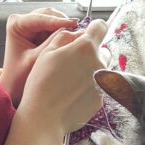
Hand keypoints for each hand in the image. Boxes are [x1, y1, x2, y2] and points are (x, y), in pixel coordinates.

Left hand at [0, 8, 78, 105]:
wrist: (14, 87)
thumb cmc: (18, 76)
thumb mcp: (36, 59)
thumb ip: (52, 44)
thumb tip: (70, 32)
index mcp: (16, 24)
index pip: (41, 18)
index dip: (59, 21)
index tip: (74, 24)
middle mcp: (23, 21)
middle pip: (48, 15)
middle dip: (63, 23)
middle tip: (78, 32)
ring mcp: (32, 26)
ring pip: (54, 20)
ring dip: (65, 28)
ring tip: (76, 37)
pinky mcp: (40, 33)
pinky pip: (56, 29)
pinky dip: (64, 34)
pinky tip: (72, 40)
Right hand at [18, 19, 108, 134]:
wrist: (44, 118)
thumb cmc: (42, 84)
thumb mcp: (47, 52)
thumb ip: (65, 37)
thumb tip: (77, 33)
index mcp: (86, 47)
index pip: (101, 27)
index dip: (93, 29)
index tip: (88, 33)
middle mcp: (99, 64)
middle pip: (102, 51)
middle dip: (91, 54)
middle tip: (73, 64)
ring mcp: (102, 83)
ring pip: (102, 70)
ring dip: (91, 71)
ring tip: (71, 81)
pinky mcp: (101, 99)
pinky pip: (99, 88)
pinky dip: (89, 88)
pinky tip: (73, 95)